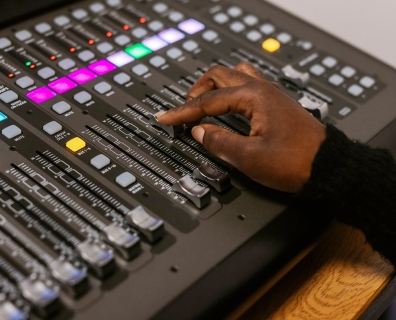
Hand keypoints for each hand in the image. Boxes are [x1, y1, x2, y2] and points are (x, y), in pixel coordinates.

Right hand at [156, 63, 325, 192]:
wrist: (329, 167)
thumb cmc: (297, 161)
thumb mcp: (249, 157)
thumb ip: (218, 142)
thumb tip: (199, 132)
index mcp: (254, 97)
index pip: (208, 101)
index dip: (183, 111)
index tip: (166, 118)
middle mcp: (262, 89)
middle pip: (218, 76)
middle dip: (196, 92)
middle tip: (183, 111)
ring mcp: (270, 95)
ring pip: (233, 76)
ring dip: (213, 87)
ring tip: (202, 105)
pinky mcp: (275, 104)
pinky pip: (246, 86)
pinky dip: (228, 93)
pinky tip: (226, 107)